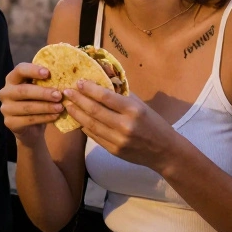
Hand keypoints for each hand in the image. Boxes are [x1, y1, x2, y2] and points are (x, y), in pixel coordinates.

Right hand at [0, 63, 64, 144]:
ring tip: (60, 107)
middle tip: (59, 95)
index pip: (19, 70)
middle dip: (43, 93)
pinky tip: (55, 116)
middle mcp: (5, 92)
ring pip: (27, 107)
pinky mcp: (10, 122)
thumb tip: (63, 75)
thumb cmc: (37, 102)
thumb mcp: (40, 89)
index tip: (48, 73)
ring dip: (46, 107)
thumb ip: (46, 82)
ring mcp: (6, 108)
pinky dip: (44, 118)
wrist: (31, 127)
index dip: (33, 70)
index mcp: (12, 79)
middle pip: (23, 90)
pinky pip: (29, 120)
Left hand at [62, 79, 183, 172]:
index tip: (78, 82)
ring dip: (77, 114)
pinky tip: (79, 120)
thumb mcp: (141, 105)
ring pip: (91, 125)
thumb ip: (122, 95)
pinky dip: (85, 127)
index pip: (106, 97)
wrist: (164, 151)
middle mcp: (125, 125)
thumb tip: (103, 80)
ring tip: (68, 105)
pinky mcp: (114, 150)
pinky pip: (94, 136)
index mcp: (133, 110)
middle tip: (67, 92)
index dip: (90, 89)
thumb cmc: (154, 123)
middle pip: (94, 111)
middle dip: (78, 100)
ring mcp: (118, 140)